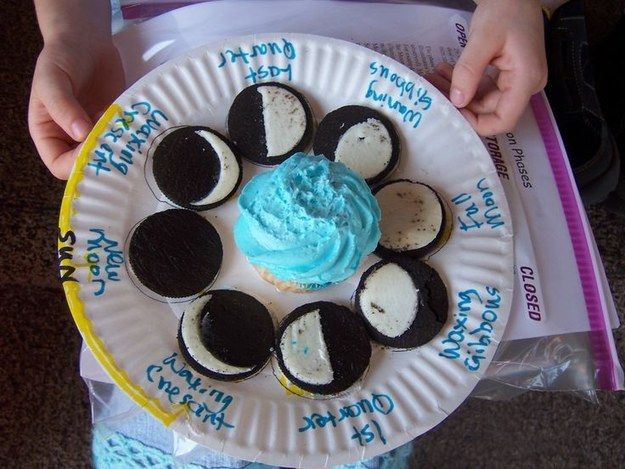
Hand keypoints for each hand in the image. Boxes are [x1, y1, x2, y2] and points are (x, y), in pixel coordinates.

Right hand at [28, 34, 123, 178]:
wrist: (86, 40)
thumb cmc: (61, 58)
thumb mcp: (53, 80)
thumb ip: (63, 107)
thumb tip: (80, 134)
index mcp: (48, 132)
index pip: (59, 164)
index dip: (75, 165)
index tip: (93, 151)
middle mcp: (71, 137)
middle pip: (86, 164)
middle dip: (101, 160)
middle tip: (117, 146)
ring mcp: (95, 130)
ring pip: (108, 153)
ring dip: (119, 149)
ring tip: (129, 137)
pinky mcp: (114, 122)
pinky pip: (123, 138)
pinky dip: (131, 137)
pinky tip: (137, 128)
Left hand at [426, 0, 546, 135]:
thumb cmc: (505, 9)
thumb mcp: (483, 39)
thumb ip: (469, 71)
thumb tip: (458, 100)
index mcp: (526, 79)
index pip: (504, 120)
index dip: (478, 123)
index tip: (453, 113)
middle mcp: (525, 84)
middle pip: (491, 110)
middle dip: (461, 104)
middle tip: (434, 90)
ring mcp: (517, 79)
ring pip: (483, 100)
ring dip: (459, 93)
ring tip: (435, 78)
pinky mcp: (508, 73)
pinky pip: (484, 87)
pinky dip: (465, 83)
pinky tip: (446, 73)